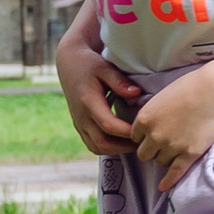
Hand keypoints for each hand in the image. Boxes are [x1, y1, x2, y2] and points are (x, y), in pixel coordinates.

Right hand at [57, 37, 140, 155]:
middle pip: (102, 143)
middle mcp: (81, 117)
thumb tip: (137, 94)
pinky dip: (107, 147)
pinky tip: (123, 141)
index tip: (144, 130)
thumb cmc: (89, 64)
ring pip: (96, 147)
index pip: (109, 126)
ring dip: (116, 150)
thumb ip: (119, 81)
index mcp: (88, 102)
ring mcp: (79, 123)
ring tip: (135, 143)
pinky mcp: (79, 125)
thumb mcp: (104, 67)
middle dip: (124, 147)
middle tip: (143, 141)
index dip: (127, 132)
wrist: (69, 64)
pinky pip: (92, 144)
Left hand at [129, 67, 213, 191]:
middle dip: (152, 150)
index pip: (134, 138)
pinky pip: (174, 172)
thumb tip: (147, 124)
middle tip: (164, 143)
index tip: (153, 134)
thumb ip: (151, 113)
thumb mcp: (161, 97)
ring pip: (160, 162)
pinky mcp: (189, 154)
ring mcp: (172, 146)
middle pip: (144, 154)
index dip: (144, 137)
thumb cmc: (190, 86)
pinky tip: (163, 187)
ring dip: (165, 158)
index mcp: (144, 119)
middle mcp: (154, 135)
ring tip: (176, 149)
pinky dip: (168, 181)